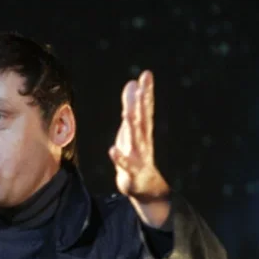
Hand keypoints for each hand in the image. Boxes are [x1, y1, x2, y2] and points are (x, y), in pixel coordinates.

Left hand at [109, 70, 170, 226]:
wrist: (144, 184)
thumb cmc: (136, 152)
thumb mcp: (132, 128)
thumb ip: (132, 106)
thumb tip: (132, 83)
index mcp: (142, 128)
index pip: (145, 107)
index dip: (146, 91)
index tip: (146, 75)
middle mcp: (142, 139)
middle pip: (142, 119)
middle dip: (141, 103)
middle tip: (141, 86)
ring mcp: (138, 155)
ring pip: (135, 139)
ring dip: (131, 126)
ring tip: (127, 112)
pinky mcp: (130, 170)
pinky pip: (124, 163)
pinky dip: (119, 157)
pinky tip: (112, 150)